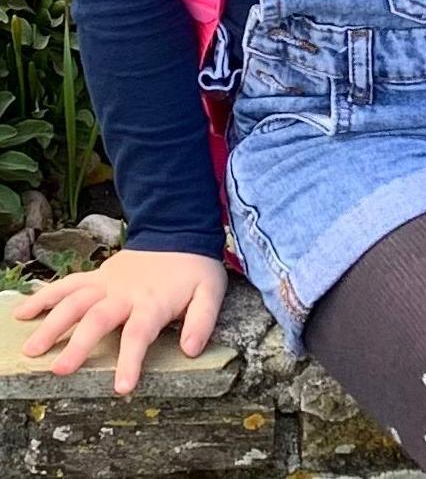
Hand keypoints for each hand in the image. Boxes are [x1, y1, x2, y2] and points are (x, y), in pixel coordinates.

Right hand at [12, 248, 226, 393]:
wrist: (178, 229)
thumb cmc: (194, 268)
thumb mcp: (211, 291)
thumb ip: (202, 320)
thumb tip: (191, 350)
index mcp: (153, 301)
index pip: (139, 333)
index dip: (130, 360)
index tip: (121, 387)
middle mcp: (125, 293)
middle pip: (98, 319)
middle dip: (79, 344)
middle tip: (60, 370)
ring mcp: (107, 283)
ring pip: (75, 301)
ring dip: (52, 324)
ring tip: (32, 349)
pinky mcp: (97, 276)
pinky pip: (68, 285)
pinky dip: (44, 296)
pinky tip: (23, 313)